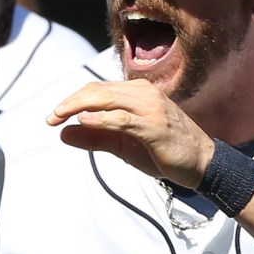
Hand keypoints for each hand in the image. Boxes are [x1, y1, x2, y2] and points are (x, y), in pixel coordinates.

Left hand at [48, 80, 213, 188]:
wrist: (202, 164)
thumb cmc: (163, 151)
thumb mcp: (123, 145)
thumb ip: (95, 137)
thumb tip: (64, 133)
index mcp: (137, 93)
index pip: (97, 90)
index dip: (72, 100)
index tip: (53, 116)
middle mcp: (144, 94)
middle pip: (98, 91)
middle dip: (70, 102)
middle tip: (50, 117)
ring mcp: (151, 109)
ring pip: (108, 100)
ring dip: (79, 107)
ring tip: (59, 117)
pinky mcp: (155, 127)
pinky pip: (123, 119)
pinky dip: (102, 119)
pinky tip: (84, 121)